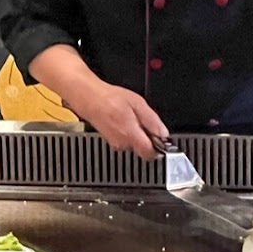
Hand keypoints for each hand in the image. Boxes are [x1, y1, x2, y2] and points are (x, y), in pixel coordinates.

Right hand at [28, 45, 168, 158]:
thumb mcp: (138, 103)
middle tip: (143, 120)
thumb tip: (163, 134)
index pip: (150, 153)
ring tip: (131, 117)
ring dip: (137, 133)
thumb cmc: (110, 99)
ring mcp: (115, 144)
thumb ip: (152, 121)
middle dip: (147, 137)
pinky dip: (128, 132)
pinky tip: (123, 119)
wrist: (89, 98)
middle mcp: (123, 144)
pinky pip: (126, 140)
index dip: (158, 146)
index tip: (160, 137)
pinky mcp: (111, 141)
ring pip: (135, 144)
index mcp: (130, 135)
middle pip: (143, 148)